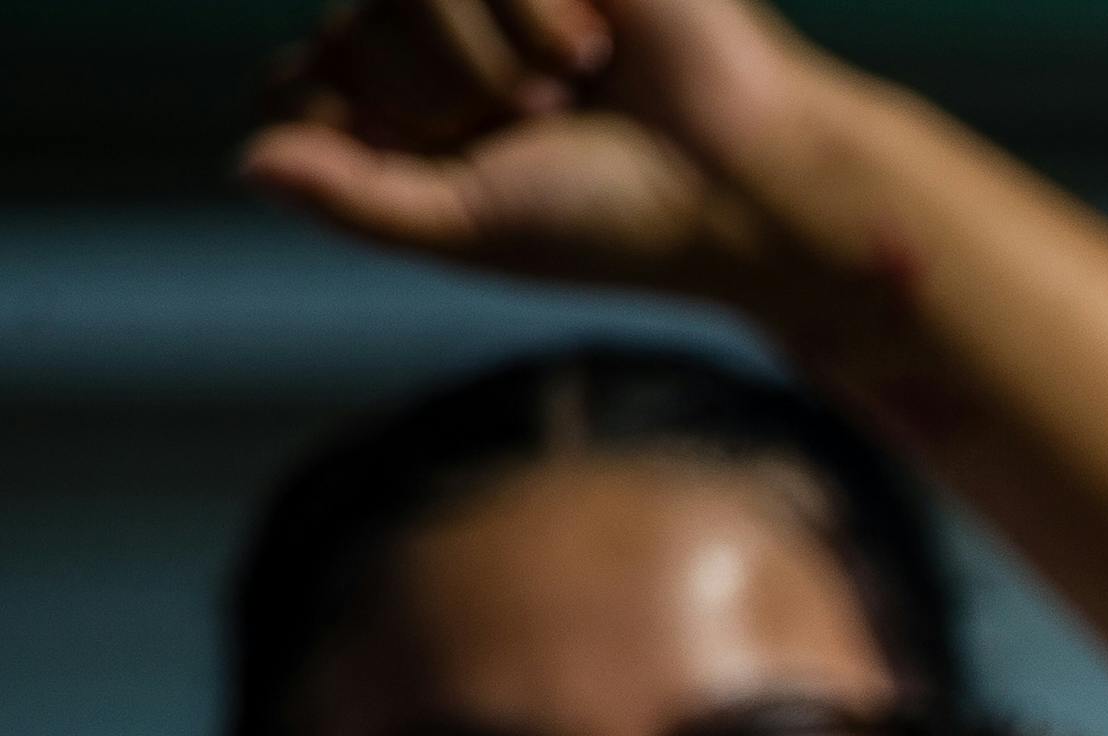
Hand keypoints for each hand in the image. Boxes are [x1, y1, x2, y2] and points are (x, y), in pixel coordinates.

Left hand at [242, 0, 835, 312]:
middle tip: (540, 124)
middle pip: (347, 30)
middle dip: (439, 90)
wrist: (748, 185)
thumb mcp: (466, 227)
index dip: (359, 121)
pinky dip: (530, 10)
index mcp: (414, 115)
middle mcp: (443, 38)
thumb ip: (351, 199)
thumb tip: (245, 162)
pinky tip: (597, 36)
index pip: (300, 84)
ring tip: (576, 82)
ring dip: (490, 53)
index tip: (457, 162)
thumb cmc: (620, 222)